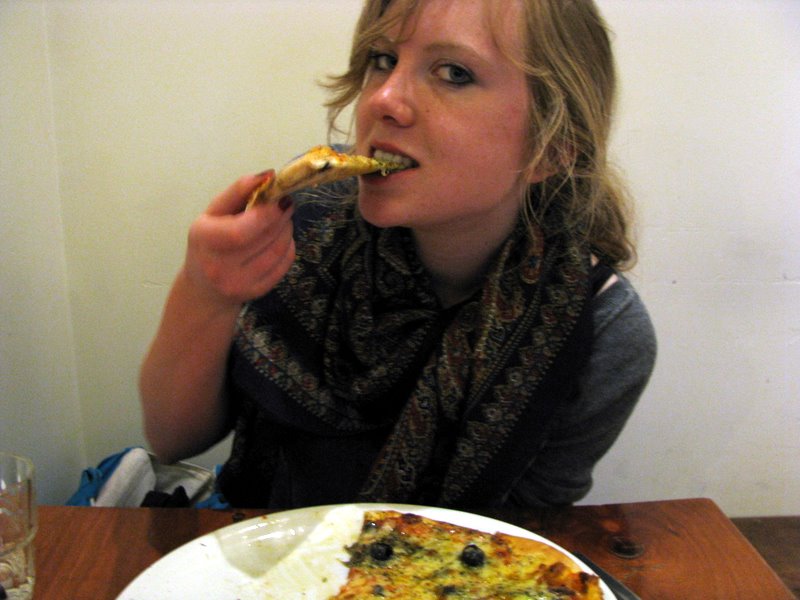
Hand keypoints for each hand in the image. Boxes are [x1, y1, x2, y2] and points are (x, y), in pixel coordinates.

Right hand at [182, 171, 295, 307]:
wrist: (205, 289)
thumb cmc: (208, 244)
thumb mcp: (212, 213)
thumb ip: (237, 191)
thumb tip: (268, 175)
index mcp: (205, 240)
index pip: (241, 231)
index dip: (266, 214)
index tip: (279, 198)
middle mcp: (219, 267)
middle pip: (264, 239)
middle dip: (281, 217)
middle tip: (285, 204)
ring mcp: (239, 284)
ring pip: (278, 251)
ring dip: (287, 230)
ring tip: (283, 220)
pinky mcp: (257, 292)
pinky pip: (284, 265)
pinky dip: (289, 247)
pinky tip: (281, 238)